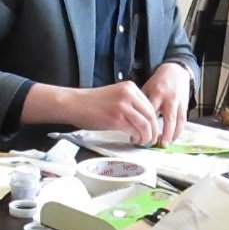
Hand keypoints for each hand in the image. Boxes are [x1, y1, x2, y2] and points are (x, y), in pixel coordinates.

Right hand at [32, 81, 159, 145]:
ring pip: (146, 124)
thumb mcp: (115, 96)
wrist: (74, 104)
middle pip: (151, 115)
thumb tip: (144, 121)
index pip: (150, 105)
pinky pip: (135, 130)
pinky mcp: (117, 118)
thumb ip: (130, 104)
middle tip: (152, 140)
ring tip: (142, 142)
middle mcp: (129, 94)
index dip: (154, 120)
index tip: (153, 129)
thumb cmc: (92, 103)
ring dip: (147, 136)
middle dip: (154, 130)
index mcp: (130, 87)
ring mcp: (123, 106)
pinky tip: (133, 140)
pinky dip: (137, 138)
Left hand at [141, 62, 191, 145]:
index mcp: (156, 93)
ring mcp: (179, 103)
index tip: (138, 135)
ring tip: (165, 145)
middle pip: (168, 119)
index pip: (151, 112)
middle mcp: (169, 99)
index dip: (145, 125)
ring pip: (178, 122)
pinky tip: (172, 138)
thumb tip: (132, 120)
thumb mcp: (146, 88)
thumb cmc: (158, 82)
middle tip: (157, 145)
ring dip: (173, 135)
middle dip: (164, 134)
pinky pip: (183, 121)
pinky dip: (178, 131)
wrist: (176, 72)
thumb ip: (142, 103)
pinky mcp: (185, 105)